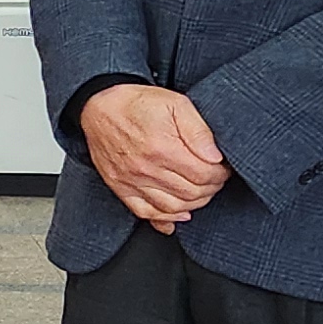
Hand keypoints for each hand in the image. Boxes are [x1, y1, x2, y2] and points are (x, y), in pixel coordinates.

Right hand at [83, 83, 228, 228]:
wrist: (99, 106)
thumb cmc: (137, 104)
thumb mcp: (175, 103)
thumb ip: (198, 130)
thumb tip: (216, 156)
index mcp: (163, 148)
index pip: (204, 175)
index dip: (220, 174)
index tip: (223, 169)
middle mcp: (146, 168)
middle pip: (191, 194)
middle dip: (211, 188)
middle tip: (215, 179)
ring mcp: (132, 181)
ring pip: (173, 208)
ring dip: (193, 204)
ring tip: (200, 191)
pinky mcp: (120, 187)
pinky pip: (145, 213)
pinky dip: (165, 219)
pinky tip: (178, 214)